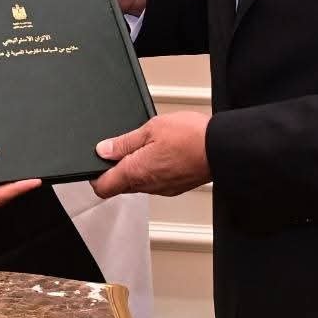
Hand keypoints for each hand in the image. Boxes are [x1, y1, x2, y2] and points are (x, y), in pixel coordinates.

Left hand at [89, 111, 211, 196]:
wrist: (222, 148)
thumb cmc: (191, 137)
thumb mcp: (151, 129)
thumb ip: (124, 142)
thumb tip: (103, 149)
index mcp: (136, 172)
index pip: (103, 187)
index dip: (95, 175)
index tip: (96, 162)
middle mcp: (148, 186)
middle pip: (120, 185)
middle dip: (116, 169)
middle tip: (121, 147)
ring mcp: (163, 189)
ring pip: (139, 183)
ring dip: (136, 168)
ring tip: (145, 146)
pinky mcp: (176, 187)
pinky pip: (156, 182)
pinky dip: (153, 170)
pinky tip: (162, 153)